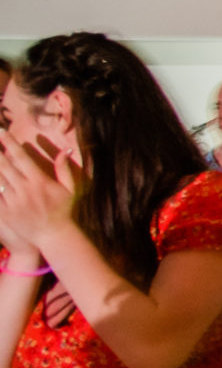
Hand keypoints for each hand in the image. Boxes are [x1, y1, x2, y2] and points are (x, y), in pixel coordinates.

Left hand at [0, 129, 77, 256]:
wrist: (53, 236)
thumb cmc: (63, 211)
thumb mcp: (70, 189)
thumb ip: (64, 169)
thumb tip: (64, 151)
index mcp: (39, 181)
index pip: (21, 158)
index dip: (9, 144)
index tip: (1, 131)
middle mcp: (24, 189)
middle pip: (4, 166)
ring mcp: (13, 201)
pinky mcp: (6, 212)